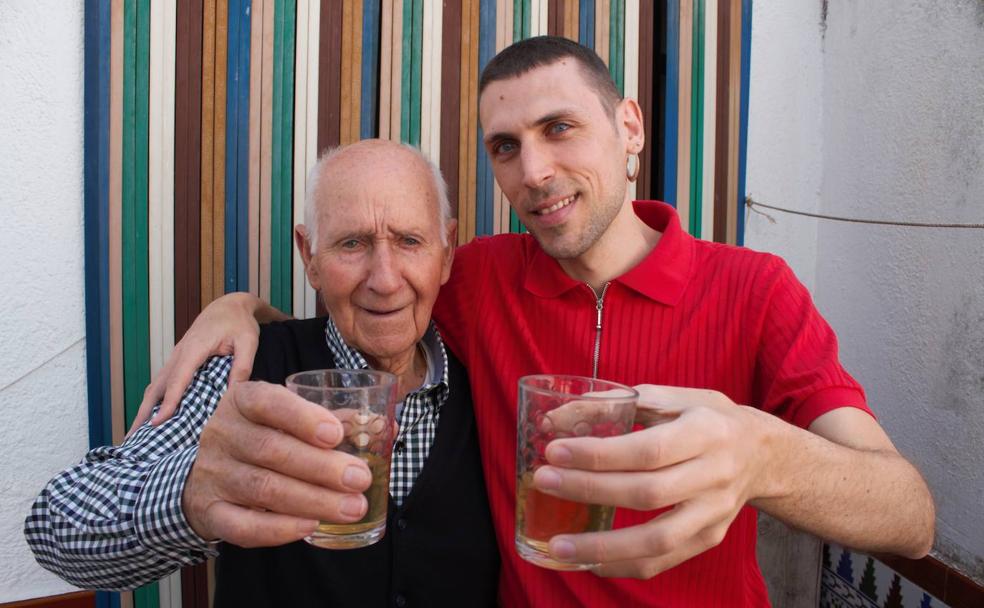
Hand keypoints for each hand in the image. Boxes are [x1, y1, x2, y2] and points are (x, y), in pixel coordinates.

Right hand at [128, 293, 267, 436]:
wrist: (229, 306)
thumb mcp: (248, 342)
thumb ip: (242, 366)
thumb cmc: (239, 323)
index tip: (157, 423)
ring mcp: (175, 358)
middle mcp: (178, 355)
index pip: (177, 379)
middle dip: (143, 412)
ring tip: (135, 436)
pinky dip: (153, 402)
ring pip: (155, 387)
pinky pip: (162, 384)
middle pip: (156, 387)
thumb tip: (236, 394)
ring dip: (143, 409)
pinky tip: (152, 418)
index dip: (168, 402)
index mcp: (194, 349)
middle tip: (132, 439)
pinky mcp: (178, 362)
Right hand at [182, 381, 373, 546]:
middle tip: (360, 479)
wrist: (209, 472)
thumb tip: (384, 428)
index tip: (336, 434)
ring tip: (351, 508)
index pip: (268, 402)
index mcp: (243, 400)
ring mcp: (213, 473)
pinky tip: (310, 527)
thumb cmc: (263, 436)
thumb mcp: (288, 419)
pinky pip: (242, 525)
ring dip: (313, 501)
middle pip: (272, 450)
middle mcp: (222, 433)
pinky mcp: (209, 511)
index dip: (303, 418)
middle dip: (322, 467)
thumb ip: (333, 421)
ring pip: (263, 489)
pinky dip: (278, 529)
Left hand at [531, 385, 782, 578]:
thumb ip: (612, 404)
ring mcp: (715, 512)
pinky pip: (664, 560)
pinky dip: (623, 565)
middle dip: (589, 489)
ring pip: (657, 538)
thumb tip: (553, 419)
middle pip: (647, 493)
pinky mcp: (710, 537)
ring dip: (603, 545)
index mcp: (706, 431)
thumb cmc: (703, 417)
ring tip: (558, 544)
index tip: (554, 451)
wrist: (762, 453)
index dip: (598, 454)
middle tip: (544, 482)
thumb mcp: (667, 397)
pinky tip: (589, 561)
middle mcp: (715, 474)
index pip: (647, 450)